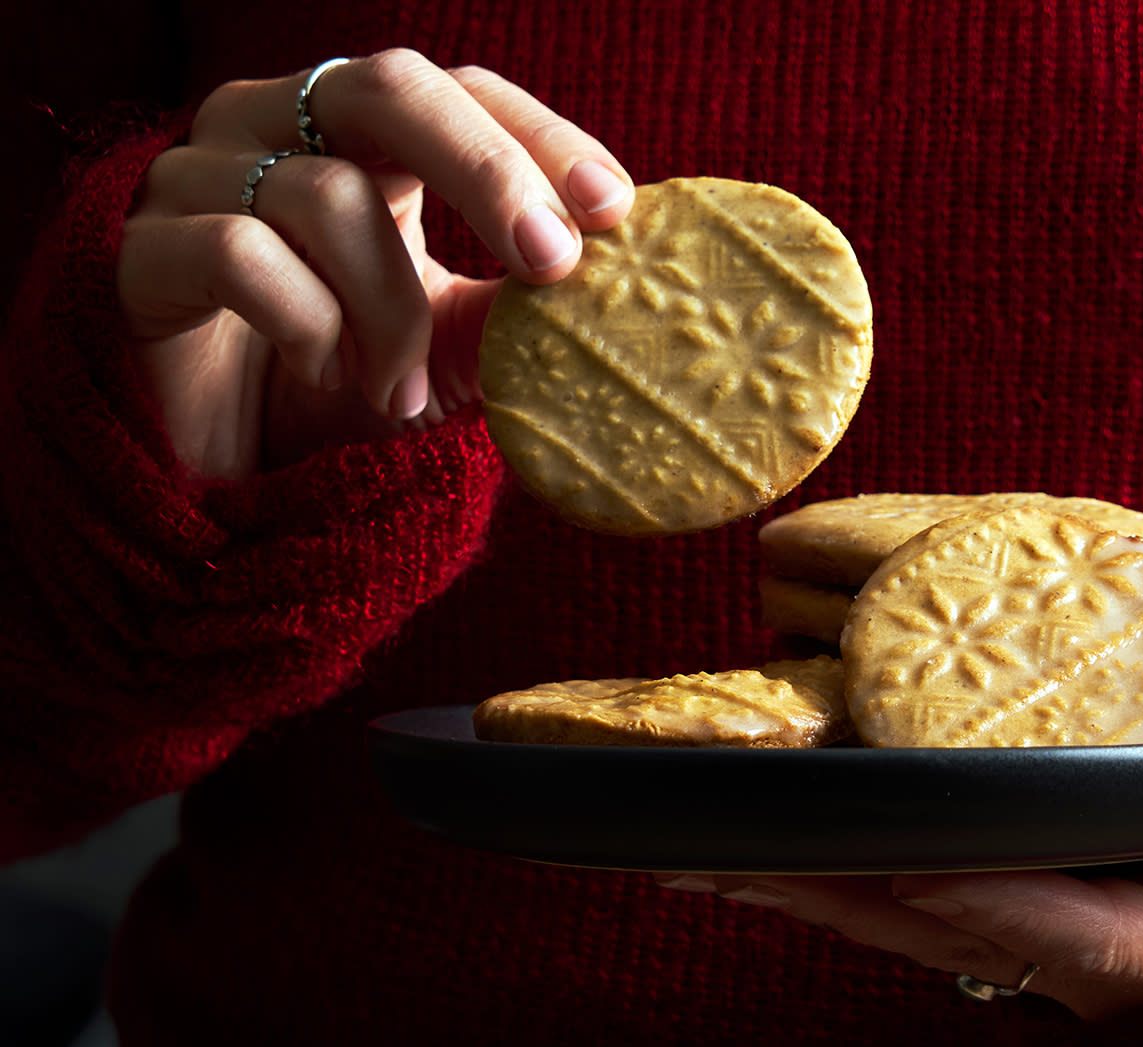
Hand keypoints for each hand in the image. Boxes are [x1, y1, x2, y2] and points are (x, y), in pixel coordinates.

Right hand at [117, 49, 633, 479]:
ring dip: (390, 311)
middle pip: (388, 89)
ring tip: (400, 393)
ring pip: (326, 196)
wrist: (211, 473)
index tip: (614, 209)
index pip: (457, 92)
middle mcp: (274, 127)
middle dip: (488, 172)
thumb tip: (599, 292)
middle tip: (552, 263)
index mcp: (357, 137)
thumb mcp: (444, 349)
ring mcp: (197, 177)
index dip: (538, 136)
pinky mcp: (141, 249)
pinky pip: (242, 252)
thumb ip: (505, 314)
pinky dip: (309, 325)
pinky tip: (326, 375)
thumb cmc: (336, 389)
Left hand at [654, 723, 1142, 1018]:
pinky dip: (818, 870)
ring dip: (798, 882)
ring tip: (690, 842)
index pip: (1068, 936)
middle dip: (835, 892)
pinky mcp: (995, 904)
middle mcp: (1083, 958)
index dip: (986, 902)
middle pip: (941, 929)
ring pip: (897, 917)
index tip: (903, 860)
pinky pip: (891, 896)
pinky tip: (738, 843)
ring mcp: (1031, 936)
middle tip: (718, 849)